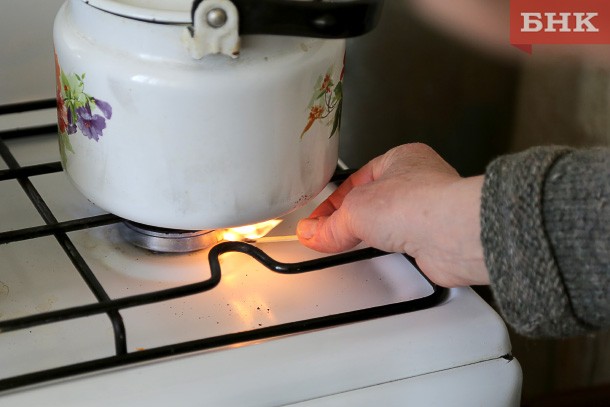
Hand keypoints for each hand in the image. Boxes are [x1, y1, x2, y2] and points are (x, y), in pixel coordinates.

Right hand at [297, 143, 488, 286]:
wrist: (454, 234)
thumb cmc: (420, 203)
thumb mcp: (356, 210)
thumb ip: (331, 225)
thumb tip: (313, 232)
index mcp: (401, 158)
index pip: (356, 180)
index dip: (333, 202)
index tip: (316, 221)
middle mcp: (419, 181)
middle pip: (372, 202)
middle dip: (351, 218)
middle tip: (329, 233)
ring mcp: (428, 211)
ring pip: (389, 223)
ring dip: (372, 235)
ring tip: (354, 243)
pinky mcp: (434, 238)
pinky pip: (403, 244)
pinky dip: (389, 251)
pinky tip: (381, 254)